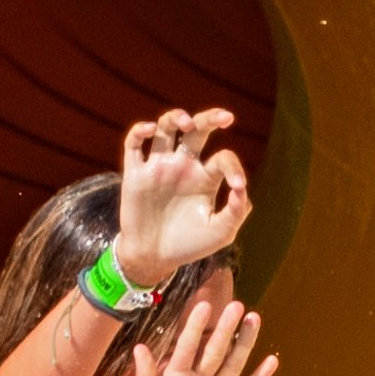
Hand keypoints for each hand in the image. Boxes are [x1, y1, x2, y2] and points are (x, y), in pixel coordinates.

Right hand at [110, 107, 251, 290]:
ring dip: (175, 118)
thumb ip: (235, 212)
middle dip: (210, 118)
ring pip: (165, 128)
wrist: (154, 258)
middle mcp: (183, 166)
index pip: (222, 158)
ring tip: (187, 123)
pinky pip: (133, 144)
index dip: (233, 167)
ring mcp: (159, 167)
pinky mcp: (135, 173)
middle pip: (196, 130)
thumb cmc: (189, 245)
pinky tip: (149, 130)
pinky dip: (139, 132)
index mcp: (205, 177)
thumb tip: (241, 188)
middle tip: (226, 117)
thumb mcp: (219, 233)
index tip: (237, 185)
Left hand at [118, 289, 277, 375]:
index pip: (187, 346)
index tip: (204, 305)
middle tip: (237, 306)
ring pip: (233, 363)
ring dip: (244, 343)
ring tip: (254, 319)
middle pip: (215, 349)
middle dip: (226, 328)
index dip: (195, 327)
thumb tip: (140, 348)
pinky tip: (271, 360)